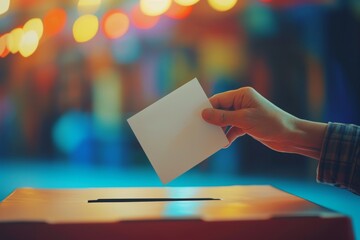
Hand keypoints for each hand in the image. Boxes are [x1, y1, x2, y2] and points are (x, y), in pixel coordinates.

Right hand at [202, 87, 326, 158]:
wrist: (290, 136)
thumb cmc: (270, 123)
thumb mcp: (244, 120)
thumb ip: (223, 117)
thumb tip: (204, 114)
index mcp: (242, 95)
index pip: (219, 99)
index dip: (207, 108)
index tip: (195, 117)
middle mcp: (242, 102)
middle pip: (220, 109)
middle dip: (212, 119)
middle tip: (199, 128)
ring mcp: (245, 113)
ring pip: (225, 120)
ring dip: (219, 129)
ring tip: (210, 138)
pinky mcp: (247, 125)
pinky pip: (232, 129)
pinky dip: (228, 136)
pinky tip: (224, 144)